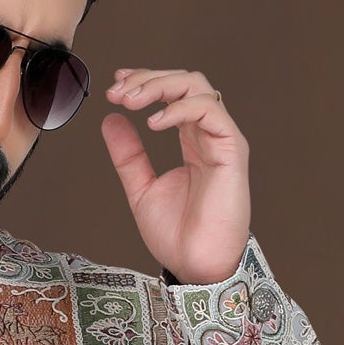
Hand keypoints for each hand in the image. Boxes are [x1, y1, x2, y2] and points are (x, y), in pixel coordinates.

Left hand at [100, 68, 251, 285]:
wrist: (196, 265)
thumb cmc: (177, 236)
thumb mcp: (141, 188)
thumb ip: (128, 155)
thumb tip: (111, 120)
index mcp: (191, 142)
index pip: (172, 95)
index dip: (145, 81)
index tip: (115, 86)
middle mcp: (208, 135)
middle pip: (184, 82)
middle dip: (148, 79)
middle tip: (118, 92)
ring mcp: (222, 140)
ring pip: (197, 88)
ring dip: (160, 87)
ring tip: (131, 102)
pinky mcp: (232, 149)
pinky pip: (210, 110)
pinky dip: (179, 109)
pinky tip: (153, 123)